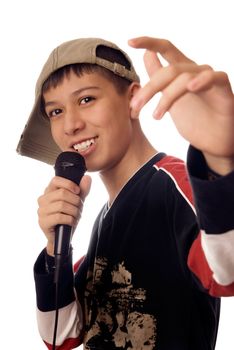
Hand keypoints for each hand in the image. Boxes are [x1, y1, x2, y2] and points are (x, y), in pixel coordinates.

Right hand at [37, 175, 90, 255]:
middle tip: (79, 208)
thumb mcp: (77, 202)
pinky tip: (71, 222)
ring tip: (76, 216)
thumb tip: (87, 178)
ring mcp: (41, 211)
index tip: (78, 191)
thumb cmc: (68, 216)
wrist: (63, 237)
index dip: (69, 184)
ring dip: (74, 211)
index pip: (56, 180)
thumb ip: (82, 190)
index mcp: (49, 191)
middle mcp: (42, 199)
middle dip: (76, 201)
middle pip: (62, 193)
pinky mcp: (42, 222)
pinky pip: (59, 217)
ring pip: (62, 205)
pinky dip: (70, 219)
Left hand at [128, 36, 233, 173]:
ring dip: (166, 97)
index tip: (130, 42)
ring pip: (184, 77)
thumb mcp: (170, 98)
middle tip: (135, 107)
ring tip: (156, 116)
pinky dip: (202, 80)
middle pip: (170, 70)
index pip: (165, 50)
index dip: (149, 42)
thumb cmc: (195, 120)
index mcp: (181, 72)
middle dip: (149, 89)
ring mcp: (210, 79)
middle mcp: (195, 71)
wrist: (213, 142)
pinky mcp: (223, 90)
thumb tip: (148, 55)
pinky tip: (191, 87)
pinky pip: (214, 78)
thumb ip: (160, 77)